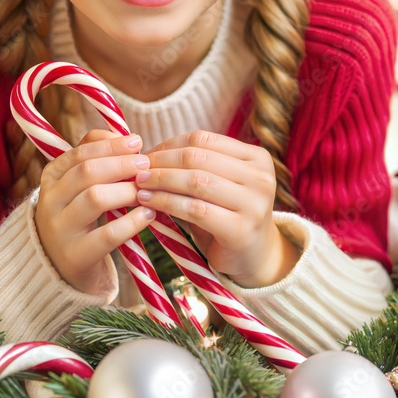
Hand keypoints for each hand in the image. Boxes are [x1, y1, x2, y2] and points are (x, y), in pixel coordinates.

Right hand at [35, 129, 155, 295]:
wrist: (57, 267)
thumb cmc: (78, 216)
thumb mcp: (78, 185)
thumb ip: (97, 156)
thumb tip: (126, 137)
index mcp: (51, 177)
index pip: (80, 153)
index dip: (111, 145)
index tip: (137, 142)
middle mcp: (50, 201)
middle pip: (86, 172)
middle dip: (121, 165)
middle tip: (146, 165)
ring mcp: (60, 230)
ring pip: (94, 198)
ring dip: (126, 190)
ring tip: (147, 190)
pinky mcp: (75, 256)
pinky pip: (107, 235)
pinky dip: (132, 222)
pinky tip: (149, 214)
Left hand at [134, 131, 298, 287]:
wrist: (253, 257)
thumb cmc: (226, 215)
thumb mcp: (215, 184)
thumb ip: (192, 167)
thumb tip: (143, 153)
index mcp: (256, 157)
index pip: (203, 139)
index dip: (169, 145)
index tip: (145, 155)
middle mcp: (261, 177)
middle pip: (198, 157)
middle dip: (161, 162)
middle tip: (137, 170)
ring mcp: (254, 203)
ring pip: (196, 181)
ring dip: (161, 181)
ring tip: (139, 185)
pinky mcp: (241, 229)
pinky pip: (195, 209)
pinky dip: (166, 203)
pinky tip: (148, 203)